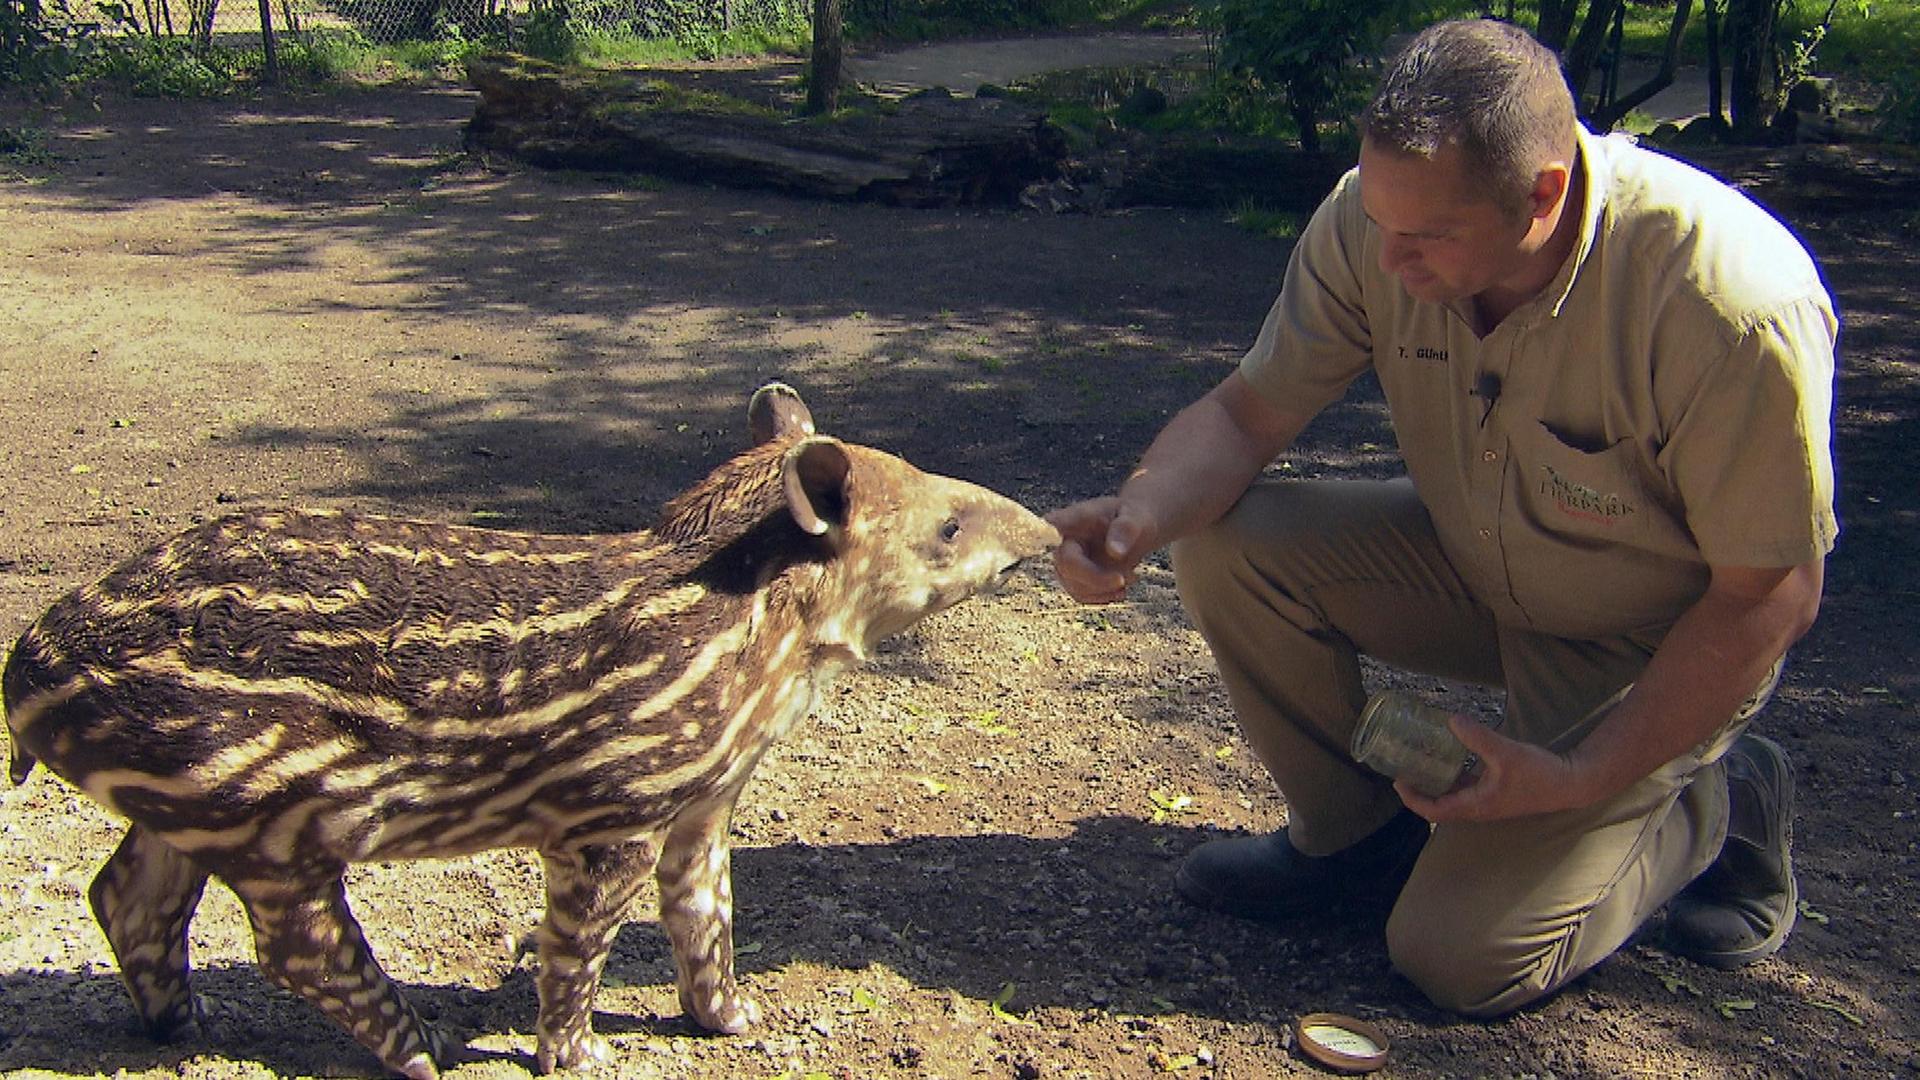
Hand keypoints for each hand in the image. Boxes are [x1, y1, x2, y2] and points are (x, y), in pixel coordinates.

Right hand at [1046, 497, 1154, 604]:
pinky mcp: (1074, 578)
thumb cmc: (1134, 517)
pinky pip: (1082, 595)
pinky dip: (1103, 597)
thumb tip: (1114, 552)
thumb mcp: (1137, 517)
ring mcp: (1066, 562)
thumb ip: (1125, 529)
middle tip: (1123, 580)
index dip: (1041, 535)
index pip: (1050, 526)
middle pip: (1066, 566)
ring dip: (1104, 590)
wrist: (1136, 531)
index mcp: (1074, 519)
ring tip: (1129, 578)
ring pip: (1075, 587)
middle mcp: (1063, 541)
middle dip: (1096, 579)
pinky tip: (1120, 589)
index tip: (1049, 535)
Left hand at [1395, 715, 1592, 823]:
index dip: (1412, 798)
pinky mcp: (1496, 791)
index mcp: (1475, 806)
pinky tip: (1450, 754)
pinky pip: (1466, 785)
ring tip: (1420, 760)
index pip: (1433, 810)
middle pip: (1438, 805)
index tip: (1397, 780)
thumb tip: (1451, 720)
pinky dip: (1453, 774)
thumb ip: (1477, 736)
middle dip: (1418, 789)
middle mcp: (1478, 808)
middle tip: (1403, 767)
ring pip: (1452, 795)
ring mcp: (1487, 801)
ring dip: (1435, 782)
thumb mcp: (1505, 752)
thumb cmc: (1539, 774)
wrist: (1571, 782)